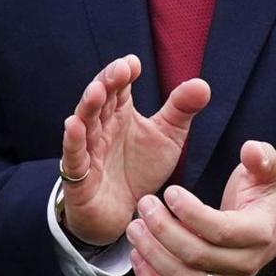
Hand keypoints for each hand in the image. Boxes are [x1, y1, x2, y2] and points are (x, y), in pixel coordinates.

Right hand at [57, 54, 210, 245]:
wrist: (122, 211)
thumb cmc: (140, 169)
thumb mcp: (167, 137)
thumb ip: (181, 110)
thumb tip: (202, 84)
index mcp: (120, 113)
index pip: (119, 87)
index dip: (123, 74)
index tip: (133, 63)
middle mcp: (102, 127)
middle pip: (101, 100)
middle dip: (107, 83)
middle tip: (120, 70)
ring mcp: (88, 149)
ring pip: (85, 123)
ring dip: (88, 106)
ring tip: (96, 91)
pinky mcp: (79, 175)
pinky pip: (74, 155)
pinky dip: (73, 140)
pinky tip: (73, 125)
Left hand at [127, 141, 275, 275]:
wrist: (266, 235)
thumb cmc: (259, 200)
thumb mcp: (266, 175)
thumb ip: (261, 158)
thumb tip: (250, 148)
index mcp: (258, 234)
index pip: (220, 231)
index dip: (190, 212)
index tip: (169, 191)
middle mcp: (244, 266)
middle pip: (196, 256)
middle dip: (163, 229)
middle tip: (144, 204)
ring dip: (152, 254)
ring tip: (134, 227)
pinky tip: (137, 257)